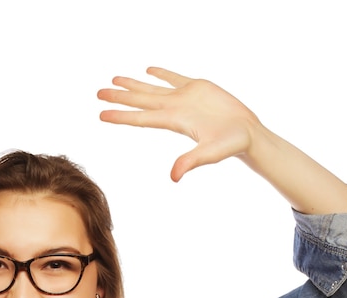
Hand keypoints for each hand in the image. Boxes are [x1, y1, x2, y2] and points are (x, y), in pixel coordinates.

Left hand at [97, 67, 261, 181]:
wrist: (247, 133)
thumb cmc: (231, 145)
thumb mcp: (210, 153)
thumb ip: (191, 161)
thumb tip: (173, 177)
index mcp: (174, 121)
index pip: (141, 118)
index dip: (121, 115)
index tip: (100, 113)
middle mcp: (175, 109)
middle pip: (140, 101)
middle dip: (119, 97)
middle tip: (98, 92)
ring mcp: (185, 98)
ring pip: (153, 89)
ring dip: (134, 84)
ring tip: (115, 79)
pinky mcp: (198, 88)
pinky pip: (174, 78)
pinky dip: (161, 74)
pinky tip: (148, 70)